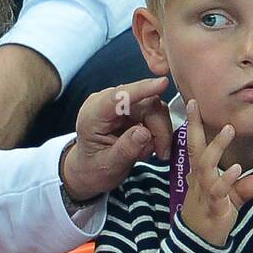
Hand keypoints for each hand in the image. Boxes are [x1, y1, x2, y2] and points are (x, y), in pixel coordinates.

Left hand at [60, 76, 175, 201]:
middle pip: (145, 103)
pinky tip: (146, 146)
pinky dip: (157, 131)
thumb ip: (125, 150)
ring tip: (149, 153)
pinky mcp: (132, 107)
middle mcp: (107, 102)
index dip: (142, 89)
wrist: (90, 169)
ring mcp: (121, 103)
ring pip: (154, 108)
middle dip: (159, 128)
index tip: (162, 84)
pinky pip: (154, 113)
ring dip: (159, 132)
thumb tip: (144, 133)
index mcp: (93, 114)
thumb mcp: (108, 166)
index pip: (119, 96)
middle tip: (162, 153)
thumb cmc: (94, 168)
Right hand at [178, 99, 252, 246]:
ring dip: (217, 147)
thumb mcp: (229, 200)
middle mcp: (200, 180)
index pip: (195, 146)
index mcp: (201, 175)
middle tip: (198, 104)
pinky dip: (227, 179)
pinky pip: (218, 191)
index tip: (192, 102)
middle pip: (196, 150)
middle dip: (195, 127)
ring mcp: (205, 193)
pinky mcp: (213, 207)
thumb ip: (243, 188)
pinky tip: (236, 169)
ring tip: (229, 129)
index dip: (194, 125)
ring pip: (206, 166)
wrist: (198, 245)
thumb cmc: (211, 217)